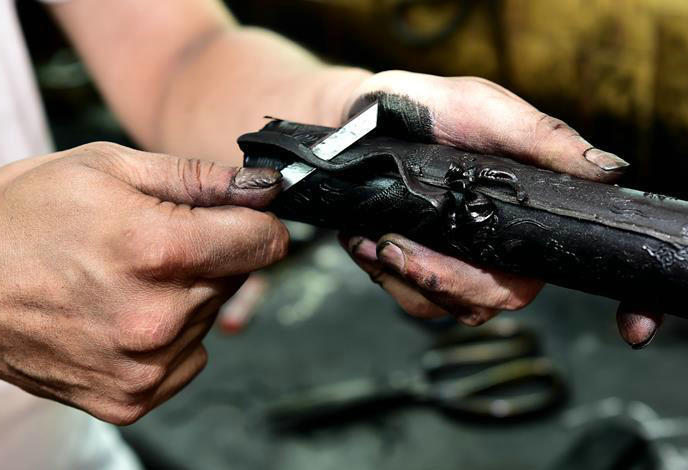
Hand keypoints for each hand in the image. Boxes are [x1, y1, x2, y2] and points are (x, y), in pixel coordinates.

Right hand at [0, 142, 288, 423]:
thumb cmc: (25, 217)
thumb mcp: (110, 168)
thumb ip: (199, 178)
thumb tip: (263, 187)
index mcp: (155, 249)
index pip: (263, 242)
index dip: (257, 223)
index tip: (244, 217)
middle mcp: (155, 316)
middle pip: (238, 278)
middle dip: (212, 255)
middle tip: (155, 243)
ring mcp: (143, 364)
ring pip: (212, 317)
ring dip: (188, 295)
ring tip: (128, 277)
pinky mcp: (130, 396)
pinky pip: (189, 358)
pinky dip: (171, 336)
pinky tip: (125, 313)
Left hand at [337, 70, 659, 347]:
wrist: (358, 122)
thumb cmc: (424, 109)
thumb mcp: (480, 108)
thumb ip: (538, 137)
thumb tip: (609, 170)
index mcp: (532, 208)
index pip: (582, 257)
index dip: (629, 304)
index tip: (634, 330)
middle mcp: (502, 244)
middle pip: (507, 297)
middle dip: (452, 281)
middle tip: (399, 245)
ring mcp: (461, 262)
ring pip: (458, 309)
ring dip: (412, 279)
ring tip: (379, 238)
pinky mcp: (421, 273)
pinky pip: (416, 305)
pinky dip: (389, 278)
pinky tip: (367, 242)